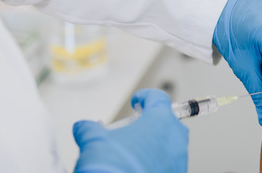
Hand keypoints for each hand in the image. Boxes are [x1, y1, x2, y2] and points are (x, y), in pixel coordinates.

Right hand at [73, 89, 187, 172]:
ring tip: (135, 153)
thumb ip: (89, 129)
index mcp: (160, 119)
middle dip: (151, 123)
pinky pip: (169, 163)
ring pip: (170, 144)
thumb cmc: (115, 166)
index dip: (145, 97)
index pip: (158, 98)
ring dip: (155, 144)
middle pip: (167, 122)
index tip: (137, 100)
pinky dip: (158, 162)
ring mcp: (178, 157)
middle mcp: (175, 136)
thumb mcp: (94, 141)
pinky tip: (142, 167)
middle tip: (135, 129)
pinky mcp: (177, 172)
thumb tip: (82, 127)